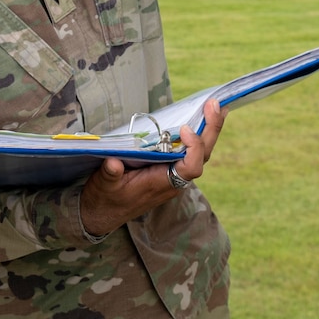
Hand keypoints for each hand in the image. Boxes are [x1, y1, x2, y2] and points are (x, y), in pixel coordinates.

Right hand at [78, 97, 226, 237]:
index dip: (194, 149)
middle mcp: (173, 181)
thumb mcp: (103, 185)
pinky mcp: (169, 170)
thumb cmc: (106, 198)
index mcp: (161, 184)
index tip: (184, 129)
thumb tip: (113, 162)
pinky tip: (202, 119)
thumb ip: (110, 174)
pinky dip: (199, 136)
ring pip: (200, 155)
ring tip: (215, 106)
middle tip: (215, 105)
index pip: (190, 168)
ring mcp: (174, 176)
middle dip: (211, 130)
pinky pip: (191, 153)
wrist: (104, 213)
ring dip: (208, 130)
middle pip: (202, 156)